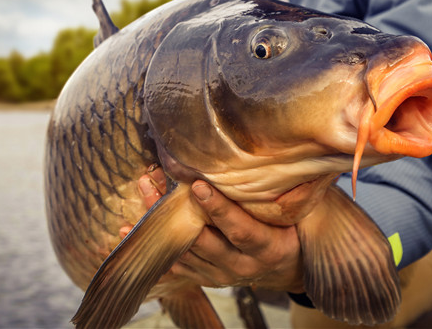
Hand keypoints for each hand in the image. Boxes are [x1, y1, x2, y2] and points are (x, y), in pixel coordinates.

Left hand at [127, 168, 304, 292]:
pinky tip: (128, 230)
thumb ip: (299, 191)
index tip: (198, 186)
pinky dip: (150, 248)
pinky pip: (173, 265)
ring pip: (185, 251)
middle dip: (178, 212)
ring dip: (160, 223)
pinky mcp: (204, 277)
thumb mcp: (304, 212)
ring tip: (143, 190)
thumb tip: (302, 153)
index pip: (242, 230)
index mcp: (269, 249)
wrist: (287, 267)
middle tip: (155, 183)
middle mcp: (243, 266)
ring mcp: (220, 275)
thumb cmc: (294, 228)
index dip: (219, 210)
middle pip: (204, 241)